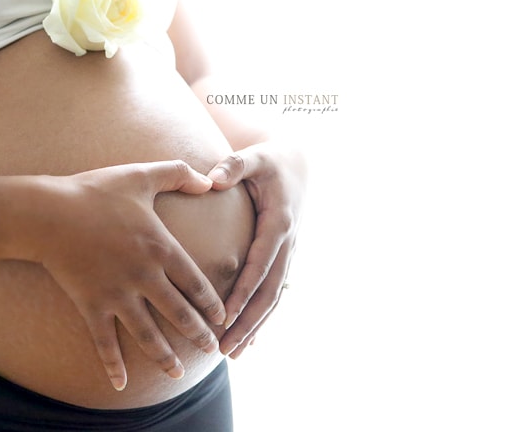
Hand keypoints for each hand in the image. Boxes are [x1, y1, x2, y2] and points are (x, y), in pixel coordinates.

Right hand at [30, 160, 225, 390]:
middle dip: (197, 334)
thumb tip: (211, 180)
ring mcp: (117, 294)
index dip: (211, 303)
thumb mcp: (141, 175)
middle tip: (211, 350)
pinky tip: (120, 385)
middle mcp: (144, 276)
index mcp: (160, 247)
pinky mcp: (91, 305)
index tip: (222, 318)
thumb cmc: (95, 191)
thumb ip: (179, 173)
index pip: (195, 282)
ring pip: (147, 334)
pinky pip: (104, 342)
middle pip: (178, 313)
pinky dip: (112, 365)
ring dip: (163, 357)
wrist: (46, 213)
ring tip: (177, 374)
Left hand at [208, 141, 306, 357]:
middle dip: (248, 322)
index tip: (224, 316)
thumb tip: (212, 179)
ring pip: (274, 298)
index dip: (243, 292)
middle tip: (225, 348)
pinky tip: (248, 340)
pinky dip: (262, 317)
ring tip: (233, 353)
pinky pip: (274, 292)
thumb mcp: (254, 156)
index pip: (259, 265)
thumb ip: (233, 166)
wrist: (297, 164)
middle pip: (269, 291)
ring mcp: (289, 253)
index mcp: (278, 223)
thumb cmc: (269, 160)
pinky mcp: (285, 258)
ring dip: (255, 327)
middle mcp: (287, 244)